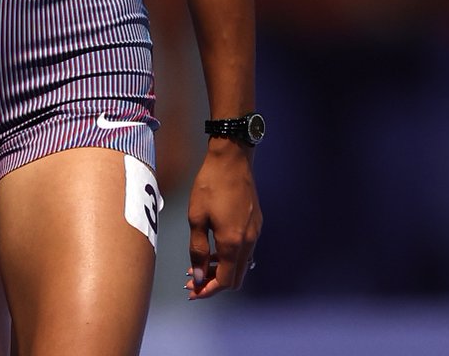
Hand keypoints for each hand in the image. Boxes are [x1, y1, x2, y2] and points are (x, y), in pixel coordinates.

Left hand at [185, 139, 260, 298]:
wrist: (232, 158)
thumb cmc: (210, 184)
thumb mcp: (196, 217)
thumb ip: (198, 250)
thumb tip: (200, 277)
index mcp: (234, 242)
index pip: (225, 281)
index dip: (208, 290)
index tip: (192, 291)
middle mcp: (249, 241)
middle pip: (236, 277)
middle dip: (215, 283)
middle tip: (194, 279)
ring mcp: (255, 231)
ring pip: (241, 264)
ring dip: (223, 269)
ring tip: (201, 263)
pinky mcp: (256, 222)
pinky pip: (245, 249)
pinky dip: (231, 255)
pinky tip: (215, 246)